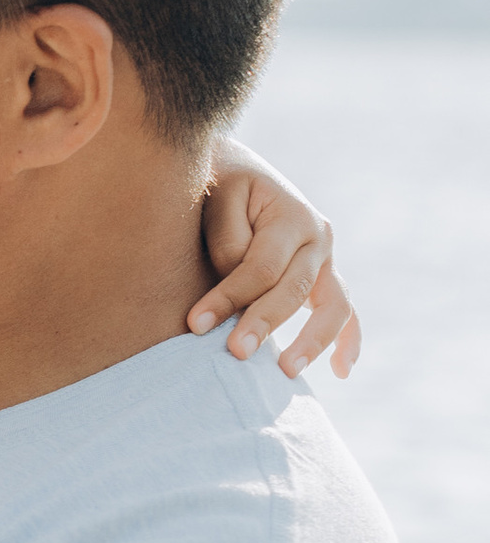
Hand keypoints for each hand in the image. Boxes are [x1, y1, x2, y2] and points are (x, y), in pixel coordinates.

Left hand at [192, 151, 360, 376]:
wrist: (233, 171)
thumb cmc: (216, 188)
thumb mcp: (216, 198)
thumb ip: (228, 239)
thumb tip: (237, 281)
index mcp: (291, 214)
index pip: (260, 266)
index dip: (228, 296)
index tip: (194, 324)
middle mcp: (317, 237)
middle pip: (294, 290)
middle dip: (263, 323)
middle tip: (236, 353)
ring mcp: (325, 260)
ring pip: (332, 306)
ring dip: (311, 341)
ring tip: (285, 371)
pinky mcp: (323, 278)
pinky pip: (344, 313)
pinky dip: (348, 341)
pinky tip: (340, 371)